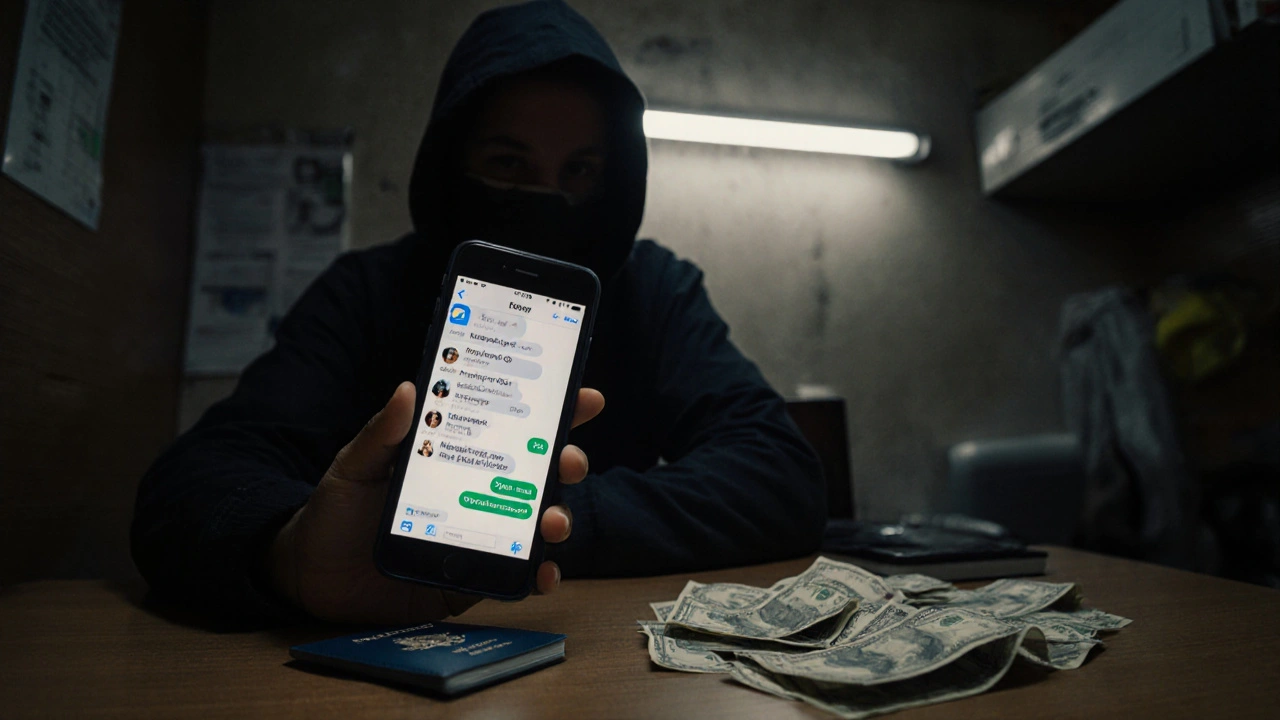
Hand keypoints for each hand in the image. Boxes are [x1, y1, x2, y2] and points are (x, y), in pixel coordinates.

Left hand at [265, 382, 604, 623]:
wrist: (309, 576)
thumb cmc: (334, 512)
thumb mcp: (354, 465)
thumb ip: (382, 432)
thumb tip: (408, 388)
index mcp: (456, 455)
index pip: (512, 428)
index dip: (555, 412)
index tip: (586, 398)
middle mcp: (477, 492)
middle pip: (538, 474)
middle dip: (566, 463)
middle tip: (568, 462)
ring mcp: (480, 535)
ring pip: (535, 524)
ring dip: (557, 519)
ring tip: (552, 521)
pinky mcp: (473, 579)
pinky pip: (515, 576)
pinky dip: (538, 575)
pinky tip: (543, 572)